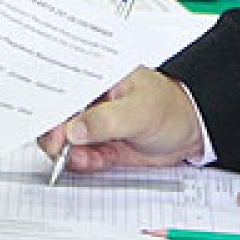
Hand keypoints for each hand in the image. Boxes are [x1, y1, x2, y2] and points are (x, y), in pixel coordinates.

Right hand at [39, 66, 203, 170]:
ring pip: (63, 139)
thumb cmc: (171, 108)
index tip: (50, 124)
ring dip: (68, 152)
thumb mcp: (139, 112)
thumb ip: (105, 120)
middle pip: (56, 115)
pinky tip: (96, 161)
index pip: (62, 85)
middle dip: (54, 134)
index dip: (50, 105)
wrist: (189, 132)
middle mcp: (90, 98)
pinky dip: (82, 162)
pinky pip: (78, 156)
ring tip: (86, 158)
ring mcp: (93, 122)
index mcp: (98, 76)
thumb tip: (74, 129)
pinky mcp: (97, 143)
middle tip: (61, 148)